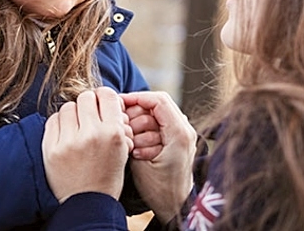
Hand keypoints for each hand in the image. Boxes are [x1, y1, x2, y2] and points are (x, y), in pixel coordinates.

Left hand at [42, 87, 133, 202]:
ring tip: (76, 127)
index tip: (101, 104)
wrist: (88, 203)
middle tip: (88, 116)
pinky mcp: (51, 148)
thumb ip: (116, 122)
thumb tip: (106, 98)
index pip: (107, 95)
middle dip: (88, 105)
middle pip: (85, 97)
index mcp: (112, 133)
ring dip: (73, 114)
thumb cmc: (107, 175)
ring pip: (68, 107)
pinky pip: (53, 120)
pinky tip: (65, 134)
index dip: (104, 97)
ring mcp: (68, 141)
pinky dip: (59, 123)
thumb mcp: (122, 148)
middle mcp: (91, 134)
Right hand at [121, 92, 196, 222]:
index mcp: (179, 132)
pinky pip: (159, 125)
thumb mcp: (140, 162)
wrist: (175, 206)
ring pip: (155, 114)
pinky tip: (137, 145)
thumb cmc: (158, 189)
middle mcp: (185, 129)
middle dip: (136, 114)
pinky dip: (145, 131)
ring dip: (140, 124)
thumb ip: (133, 135)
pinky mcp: (178, 139)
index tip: (118, 103)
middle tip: (123, 129)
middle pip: (155, 105)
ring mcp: (183, 133)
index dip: (136, 98)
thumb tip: (121, 114)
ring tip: (133, 143)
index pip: (157, 100)